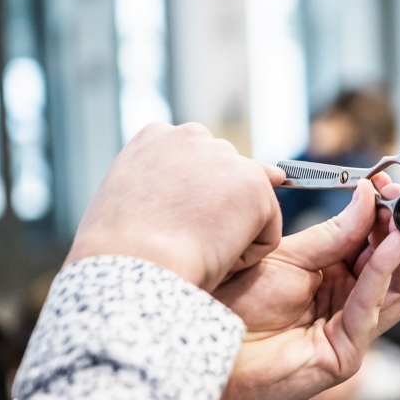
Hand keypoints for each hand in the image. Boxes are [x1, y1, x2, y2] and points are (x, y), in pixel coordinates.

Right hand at [65, 122, 285, 291]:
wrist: (135, 263)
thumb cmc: (127, 252)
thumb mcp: (138, 204)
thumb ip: (177, 182)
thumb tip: (272, 174)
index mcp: (157, 138)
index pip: (195, 168)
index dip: (190, 206)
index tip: (170, 226)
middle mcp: (193, 136)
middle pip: (226, 182)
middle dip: (216, 214)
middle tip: (181, 240)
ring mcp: (226, 157)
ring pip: (246, 210)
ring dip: (228, 235)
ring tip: (191, 248)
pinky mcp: (255, 185)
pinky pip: (266, 234)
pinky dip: (247, 256)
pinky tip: (215, 257)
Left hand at [212, 174, 399, 399]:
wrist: (205, 347)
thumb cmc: (237, 304)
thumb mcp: (289, 256)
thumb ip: (333, 234)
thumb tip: (368, 197)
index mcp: (338, 278)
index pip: (377, 245)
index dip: (387, 215)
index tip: (389, 186)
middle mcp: (351, 304)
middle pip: (395, 268)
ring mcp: (351, 332)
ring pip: (396, 291)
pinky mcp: (346, 355)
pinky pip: (370, 309)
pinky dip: (381, 275)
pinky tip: (385, 247)